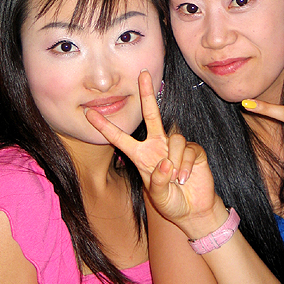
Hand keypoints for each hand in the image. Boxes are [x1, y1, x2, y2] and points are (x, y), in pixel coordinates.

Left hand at [85, 71, 221, 233]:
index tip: (89, 113)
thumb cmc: (172, 202)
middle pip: (151, 114)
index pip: (120, 138)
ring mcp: (176, 147)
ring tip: (177, 180)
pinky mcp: (194, 151)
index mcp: (142, 156)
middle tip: (143, 74)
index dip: (105, 127)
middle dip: (147, 94)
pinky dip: (186, 166)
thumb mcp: (158, 196)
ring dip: (175, 162)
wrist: (194, 209)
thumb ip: (158, 182)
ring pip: (174, 140)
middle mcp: (158, 146)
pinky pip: (188, 151)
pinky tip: (186, 178)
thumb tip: (165, 163)